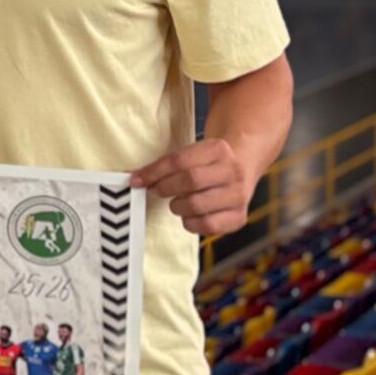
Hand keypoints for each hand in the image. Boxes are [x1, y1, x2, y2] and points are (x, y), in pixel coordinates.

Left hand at [130, 138, 255, 234]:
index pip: (179, 161)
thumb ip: (164, 165)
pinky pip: (207, 225)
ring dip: (177, 206)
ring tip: (178, 202)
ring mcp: (238, 195)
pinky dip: (191, 222)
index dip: (154, 172)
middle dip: (165, 188)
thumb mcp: (190, 154)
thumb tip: (134, 178)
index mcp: (218, 149)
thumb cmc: (208, 164)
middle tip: (156, 190)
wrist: (241, 169)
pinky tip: (190, 214)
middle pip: (190, 181)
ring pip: (196, 205)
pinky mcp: (239, 217)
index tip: (138, 180)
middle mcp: (233, 171)